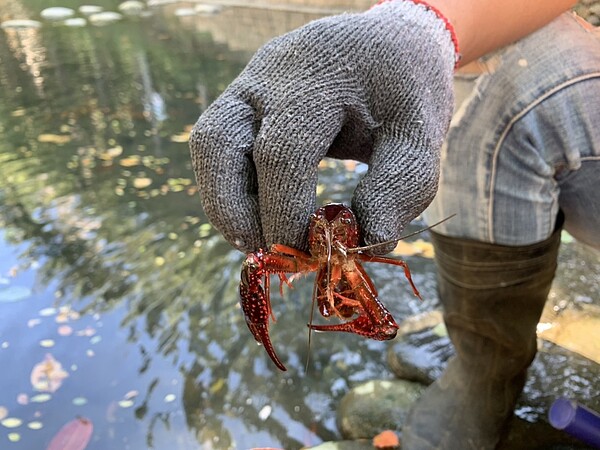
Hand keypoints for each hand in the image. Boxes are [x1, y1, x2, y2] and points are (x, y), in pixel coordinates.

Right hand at [189, 1, 456, 252]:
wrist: (389, 43)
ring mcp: (249, 83)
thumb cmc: (405, 88)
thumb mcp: (421, 132)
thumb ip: (400, 186)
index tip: (311, 255)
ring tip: (264, 239)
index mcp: (317, 75)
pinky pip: (221, 147)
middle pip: (217, 142)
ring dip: (226, 203)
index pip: (281, 152)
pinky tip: (266, 213)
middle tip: (269, 253)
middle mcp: (269, 74)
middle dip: (234, 211)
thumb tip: (362, 245)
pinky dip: (236, 188)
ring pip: (209, 145)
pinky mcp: (245, 101)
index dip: (285, 213)